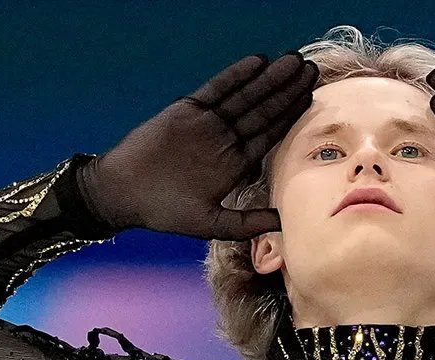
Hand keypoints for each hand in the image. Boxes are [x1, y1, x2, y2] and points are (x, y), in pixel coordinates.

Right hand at [77, 52, 318, 240]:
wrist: (122, 193)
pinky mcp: (187, 109)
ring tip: (292, 61)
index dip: (291, 115)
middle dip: (287, 90)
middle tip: (311, 70)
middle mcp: (225, 139)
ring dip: (268, 78)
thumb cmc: (165, 212)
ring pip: (245, 96)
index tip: (311, 97)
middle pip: (263, 110)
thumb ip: (247, 222)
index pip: (270, 134)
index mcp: (235, 163)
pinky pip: (216, 89)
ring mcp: (207, 122)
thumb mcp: (212, 224)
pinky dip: (235, 75)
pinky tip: (257, 62)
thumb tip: (284, 224)